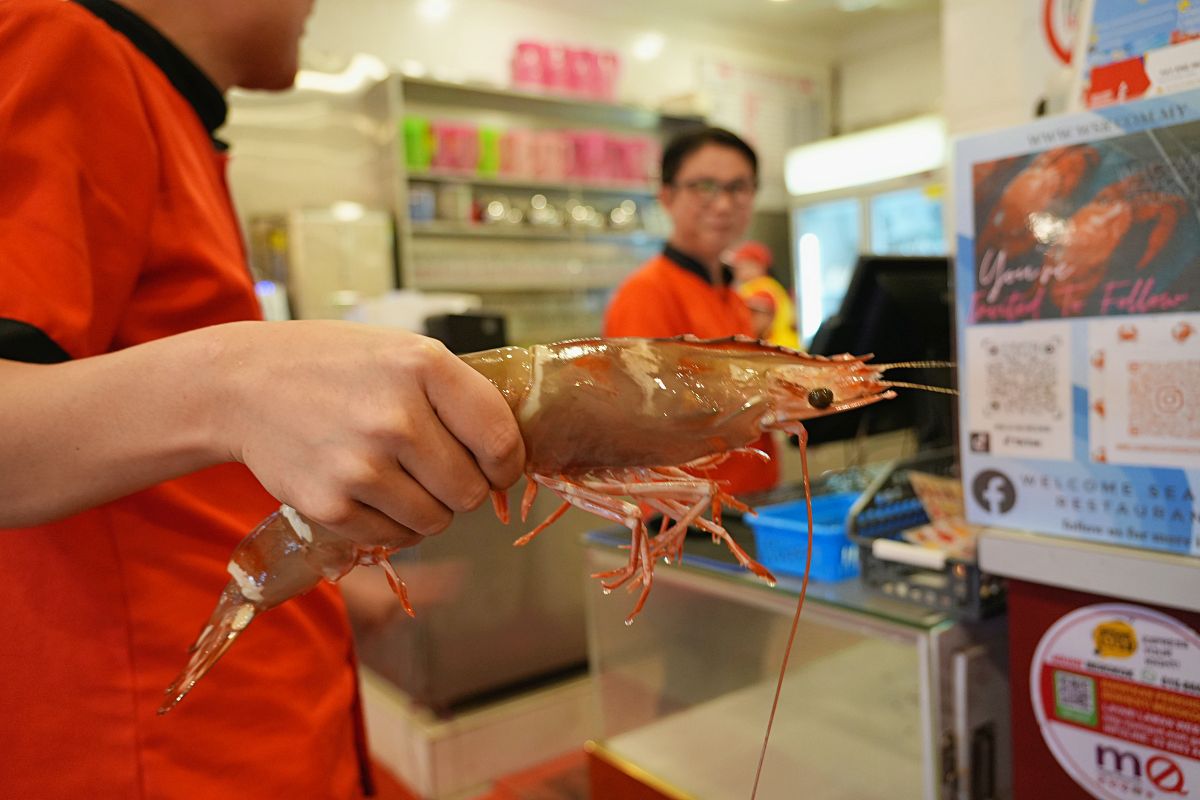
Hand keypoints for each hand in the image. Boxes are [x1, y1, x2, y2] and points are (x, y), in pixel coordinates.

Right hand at [213, 321, 524, 547]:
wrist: (243, 384)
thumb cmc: (337, 366)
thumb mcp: (404, 353)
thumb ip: (460, 395)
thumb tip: (515, 454)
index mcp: (423, 367)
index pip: (501, 441)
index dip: (508, 465)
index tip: (498, 467)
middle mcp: (395, 417)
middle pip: (471, 491)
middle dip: (463, 487)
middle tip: (436, 468)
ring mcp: (360, 465)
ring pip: (436, 521)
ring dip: (428, 508)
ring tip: (398, 475)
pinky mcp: (331, 504)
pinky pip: (394, 537)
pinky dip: (391, 523)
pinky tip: (368, 489)